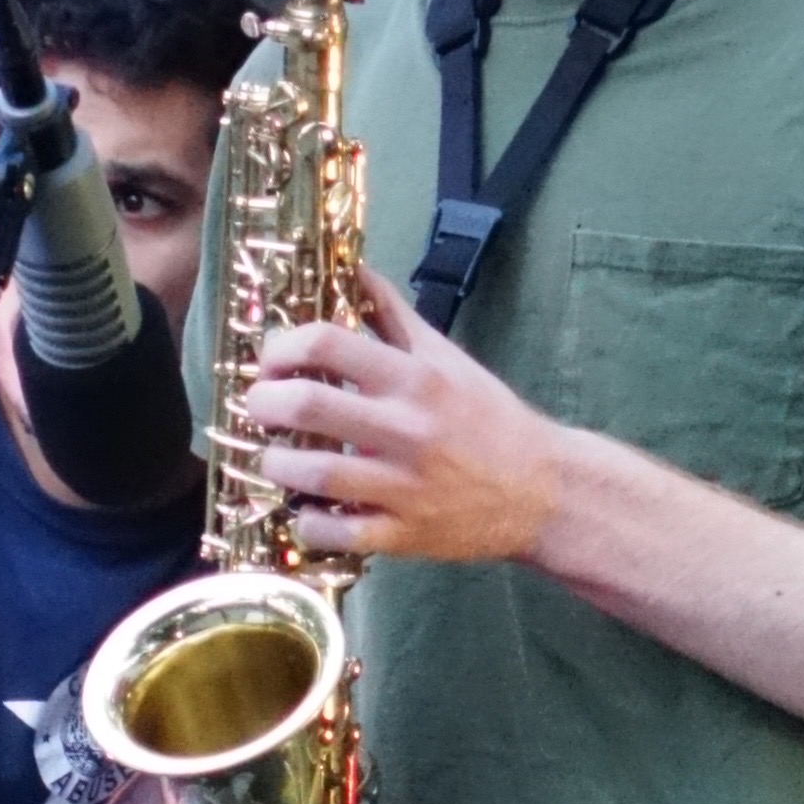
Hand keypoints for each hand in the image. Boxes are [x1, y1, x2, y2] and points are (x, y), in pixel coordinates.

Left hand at [242, 268, 562, 567]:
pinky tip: (306, 510)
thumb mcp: (447, 358)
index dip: (282, 347)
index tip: (273, 361)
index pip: (327, 343)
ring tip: (275, 459)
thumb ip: (394, 316)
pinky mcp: (405, 534)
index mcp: (414, 379)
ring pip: (314, 474)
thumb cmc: (489, 420)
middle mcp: (406, 429)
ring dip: (276, 465)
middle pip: (308, 407)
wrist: (543, 492)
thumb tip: (353, 269)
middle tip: (261, 410)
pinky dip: (309, 523)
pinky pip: (338, 533)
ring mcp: (404, 486)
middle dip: (264, 405)